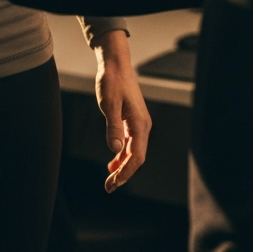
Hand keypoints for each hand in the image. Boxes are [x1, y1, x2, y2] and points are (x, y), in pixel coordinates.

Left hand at [92, 29, 151, 191]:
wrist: (116, 64)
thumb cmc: (112, 81)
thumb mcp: (109, 104)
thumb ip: (113, 127)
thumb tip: (115, 150)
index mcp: (140, 124)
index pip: (136, 157)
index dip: (126, 172)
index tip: (113, 183)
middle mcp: (142, 126)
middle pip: (136, 157)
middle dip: (124, 173)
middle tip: (109, 187)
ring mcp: (138, 123)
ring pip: (133, 151)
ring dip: (122, 165)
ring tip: (110, 178)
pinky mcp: (132, 119)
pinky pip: (130, 142)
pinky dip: (122, 153)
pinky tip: (113, 161)